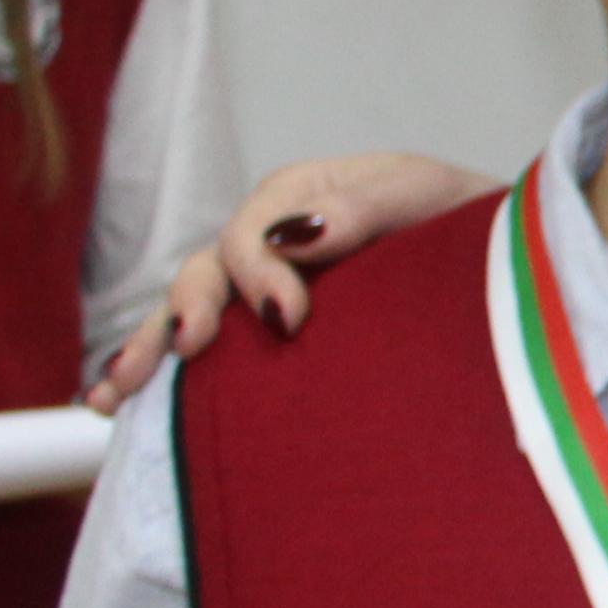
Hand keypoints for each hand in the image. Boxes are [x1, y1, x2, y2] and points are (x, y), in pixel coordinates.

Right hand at [88, 154, 496, 413]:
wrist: (498, 261)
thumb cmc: (462, 220)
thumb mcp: (426, 197)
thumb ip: (364, 209)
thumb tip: (293, 235)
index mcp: (301, 199)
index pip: (251, 232)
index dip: (258, 271)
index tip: (288, 319)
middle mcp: (268, 242)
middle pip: (206, 272)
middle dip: (186, 311)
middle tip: (185, 349)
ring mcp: (262, 290)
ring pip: (190, 315)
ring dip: (145, 351)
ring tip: (110, 396)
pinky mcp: (268, 336)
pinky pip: (209, 354)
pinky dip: (163, 379)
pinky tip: (117, 410)